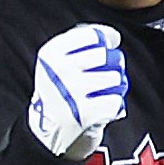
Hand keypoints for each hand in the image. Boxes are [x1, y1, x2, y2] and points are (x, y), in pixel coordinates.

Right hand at [28, 24, 127, 158]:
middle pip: (106, 55)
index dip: (105, 40)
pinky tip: (105, 107)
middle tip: (108, 72)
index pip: (92, 35)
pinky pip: (116, 101)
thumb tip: (113, 37)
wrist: (47, 128)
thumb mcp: (59, 59)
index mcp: (52, 53)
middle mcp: (59, 70)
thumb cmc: (59, 87)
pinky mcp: (83, 113)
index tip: (107, 46)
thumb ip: (83, 41)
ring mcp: (71, 91)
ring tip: (105, 91)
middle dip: (114, 63)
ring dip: (116, 85)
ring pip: (115, 78)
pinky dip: (115, 105)